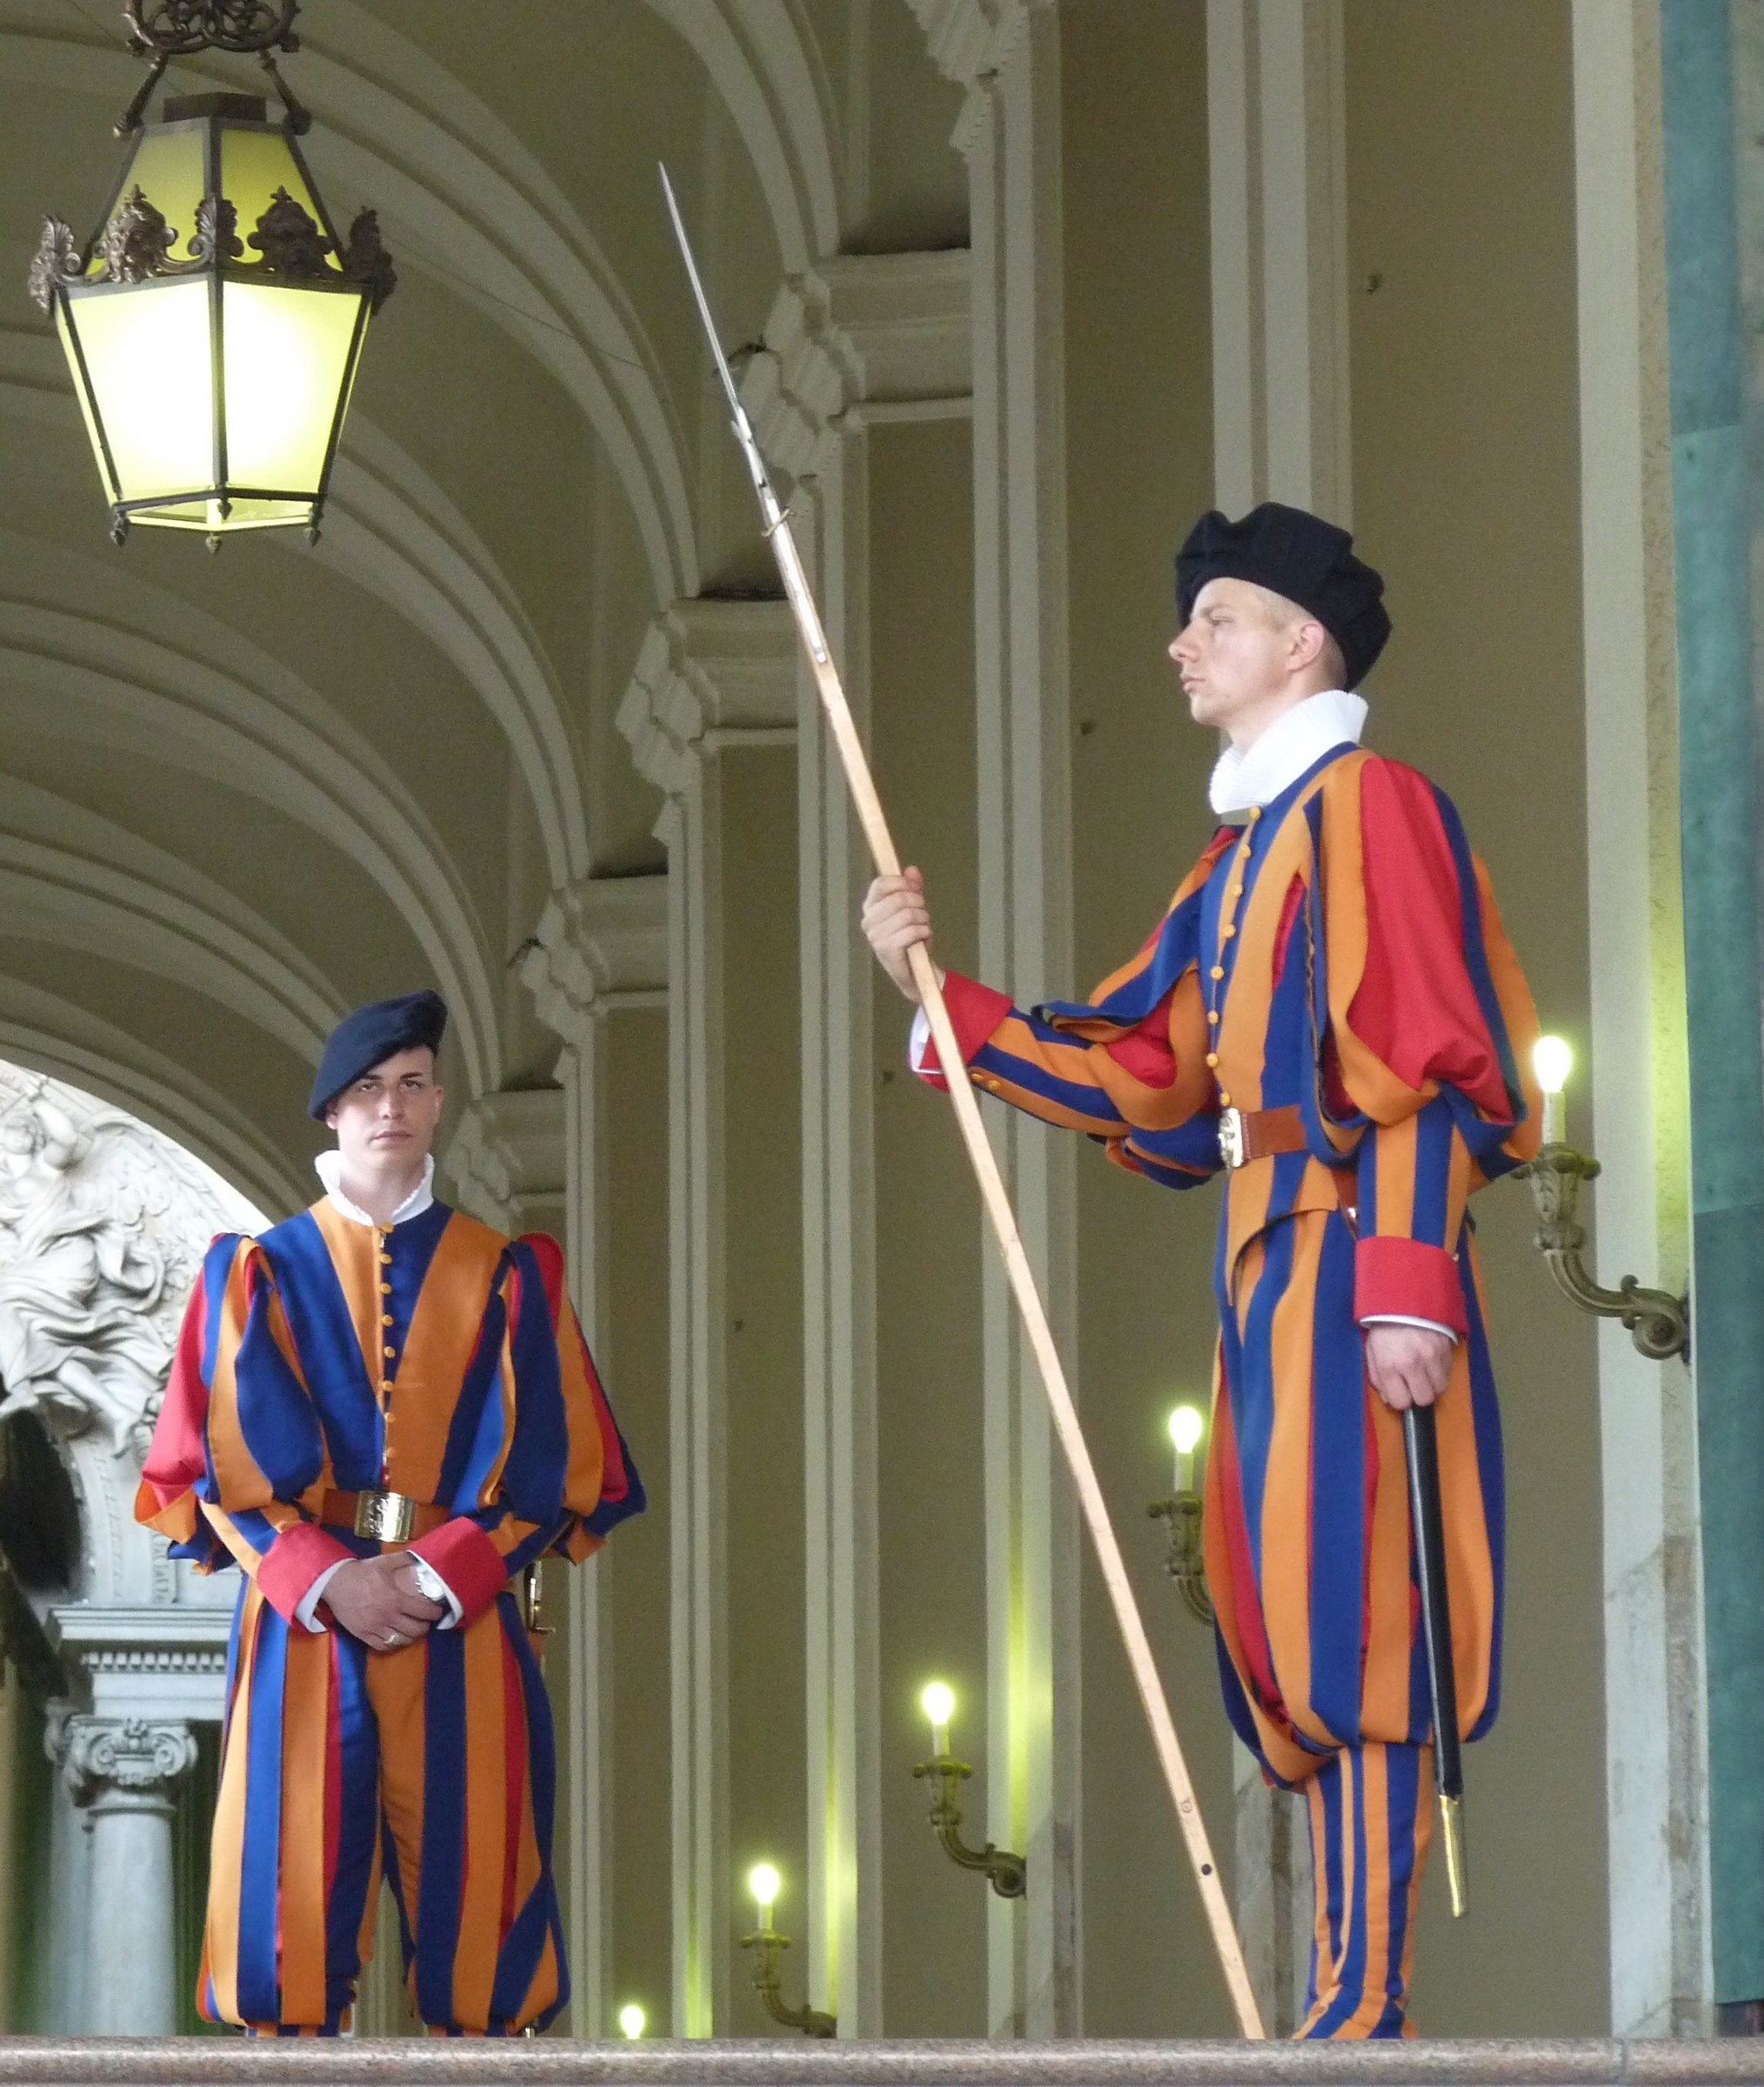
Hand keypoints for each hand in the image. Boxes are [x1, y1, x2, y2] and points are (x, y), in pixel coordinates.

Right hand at [323, 1554, 446, 1649]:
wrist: (336, 1583)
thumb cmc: (362, 1572)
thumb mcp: (385, 1562)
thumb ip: (404, 1560)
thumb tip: (418, 1557)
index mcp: (396, 1599)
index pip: (423, 1612)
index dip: (434, 1613)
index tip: (438, 1612)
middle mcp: (388, 1617)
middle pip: (414, 1630)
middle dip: (425, 1627)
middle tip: (426, 1622)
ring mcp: (375, 1628)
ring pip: (400, 1640)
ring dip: (411, 1637)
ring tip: (413, 1631)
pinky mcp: (364, 1635)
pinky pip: (383, 1646)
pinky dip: (393, 1644)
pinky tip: (396, 1638)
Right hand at [861, 868, 943, 1003]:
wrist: (915, 971)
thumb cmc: (911, 937)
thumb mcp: (913, 908)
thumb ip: (912, 888)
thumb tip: (912, 870)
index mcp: (870, 907)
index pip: (880, 884)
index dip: (901, 882)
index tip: (915, 888)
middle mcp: (868, 921)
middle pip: (898, 898)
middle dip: (918, 903)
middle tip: (923, 914)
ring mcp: (875, 936)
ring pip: (908, 914)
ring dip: (924, 920)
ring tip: (923, 928)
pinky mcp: (886, 950)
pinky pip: (912, 931)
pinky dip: (924, 933)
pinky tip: (922, 939)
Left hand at [1364, 1323, 1453, 1410]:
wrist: (1403, 1295)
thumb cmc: (1384, 1325)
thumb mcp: (1371, 1350)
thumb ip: (1378, 1378)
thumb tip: (1389, 1398)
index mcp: (1390, 1365)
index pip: (1401, 1402)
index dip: (1400, 1399)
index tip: (1400, 1391)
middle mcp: (1412, 1363)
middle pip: (1425, 1399)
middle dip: (1418, 1394)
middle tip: (1413, 1383)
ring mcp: (1432, 1356)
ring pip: (1440, 1388)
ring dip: (1432, 1384)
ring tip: (1423, 1371)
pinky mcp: (1446, 1348)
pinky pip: (1448, 1372)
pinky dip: (1441, 1370)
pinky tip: (1431, 1359)